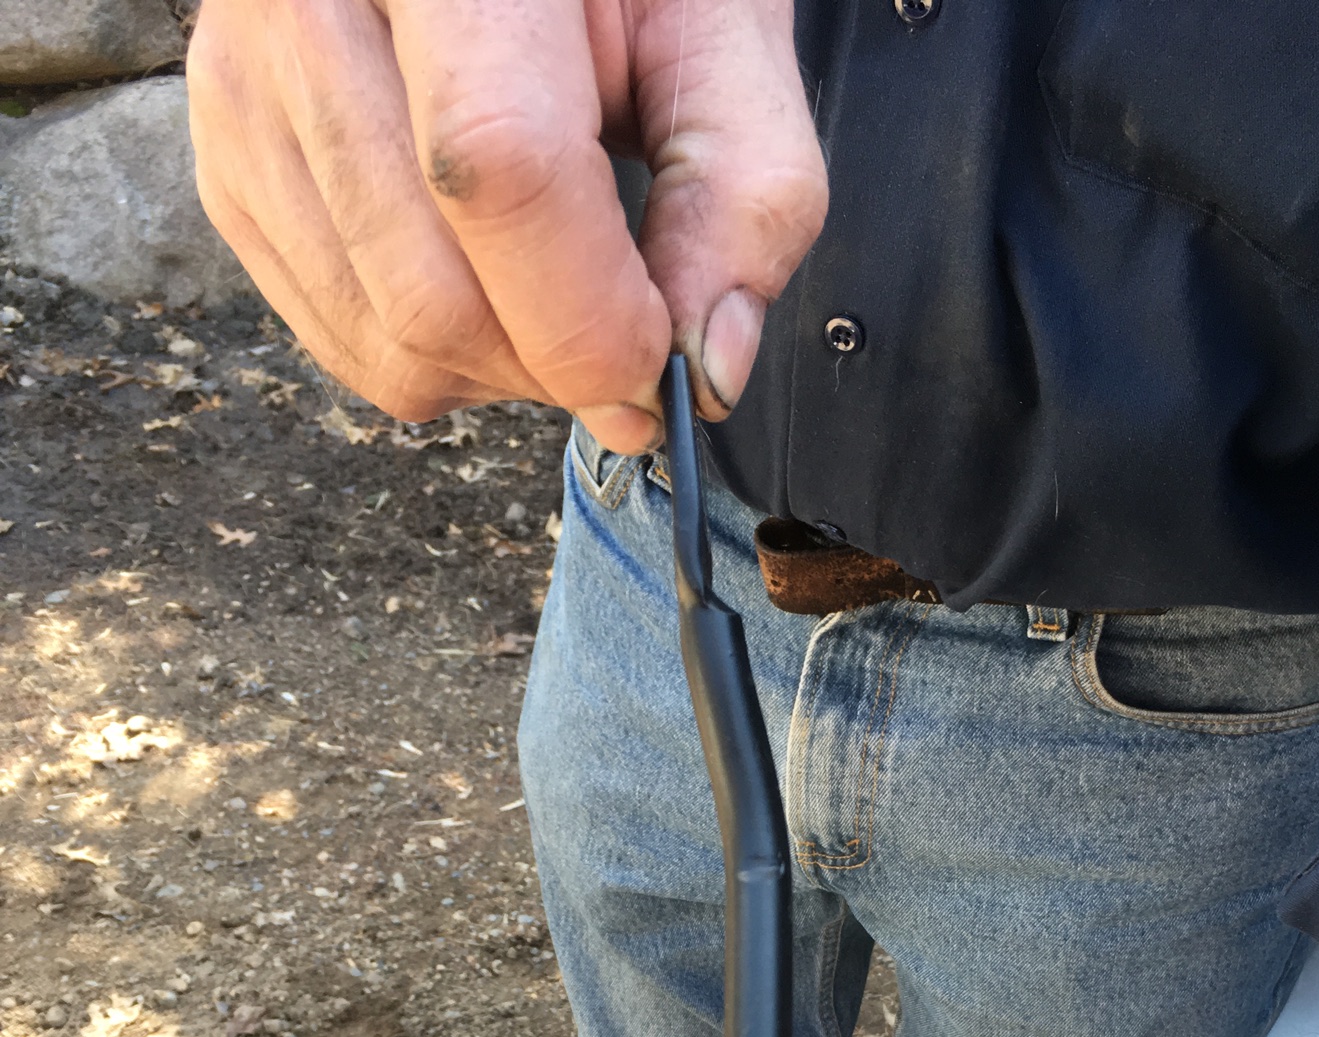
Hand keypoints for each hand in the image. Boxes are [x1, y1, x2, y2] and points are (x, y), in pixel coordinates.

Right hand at [187, 0, 824, 442]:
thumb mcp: (719, 31)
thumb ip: (745, 192)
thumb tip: (705, 369)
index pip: (495, 168)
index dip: (587, 316)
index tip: (658, 371)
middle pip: (428, 290)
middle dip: (552, 366)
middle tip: (621, 335)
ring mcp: (248, 84)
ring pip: (382, 340)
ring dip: (500, 373)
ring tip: (554, 289)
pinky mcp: (226, 153)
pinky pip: (338, 337)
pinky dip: (437, 356)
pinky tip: (483, 276)